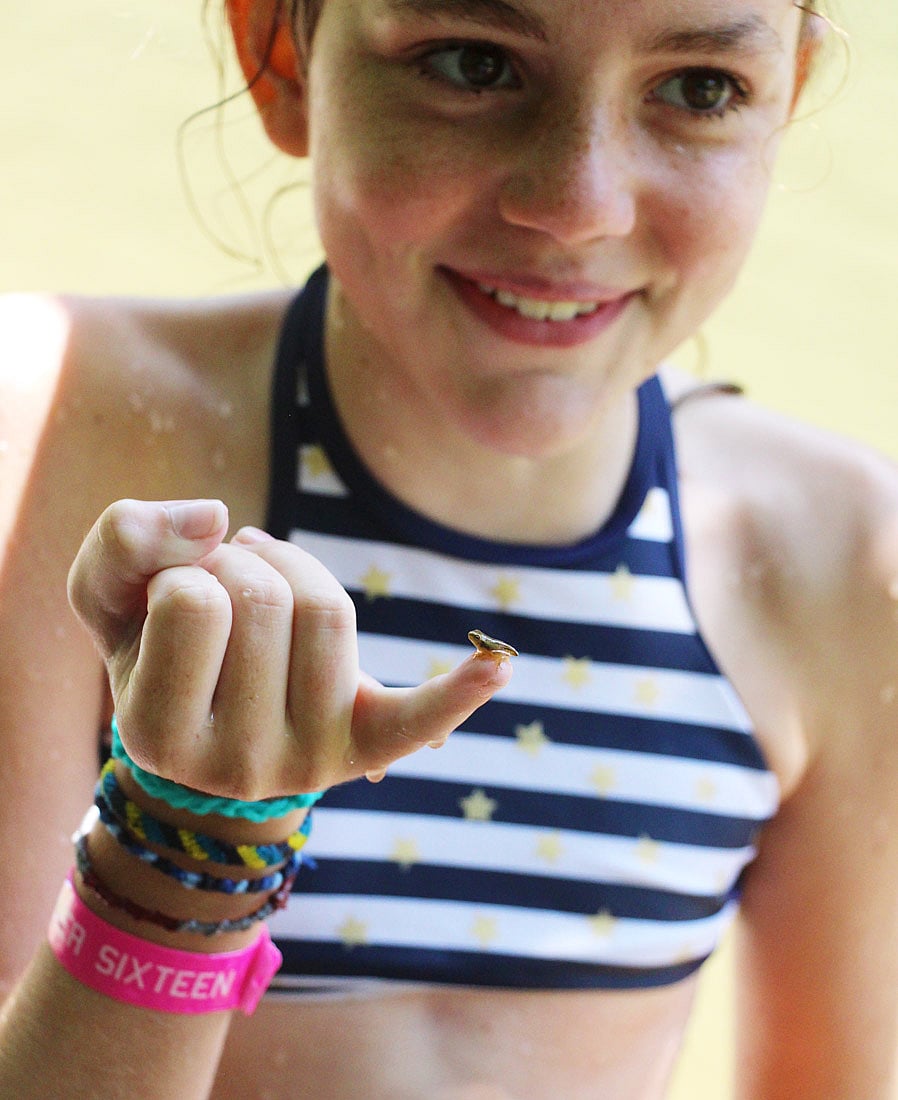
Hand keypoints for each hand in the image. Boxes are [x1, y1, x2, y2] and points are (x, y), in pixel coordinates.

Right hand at [67, 499, 511, 798]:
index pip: (193, 600)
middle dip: (248, 562)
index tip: (175, 592)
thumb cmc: (151, 649)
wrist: (200, 723)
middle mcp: (239, 767)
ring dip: (299, 568)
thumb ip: (123, 541)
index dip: (187, 568)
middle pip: (274, 602)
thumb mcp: (106, 597)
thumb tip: (214, 516)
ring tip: (267, 585)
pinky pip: (417, 719)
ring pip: (331, 613)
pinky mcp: (365, 745)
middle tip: (225, 580)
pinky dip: (459, 690)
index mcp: (160, 737)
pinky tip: (498, 666)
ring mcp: (310, 761)